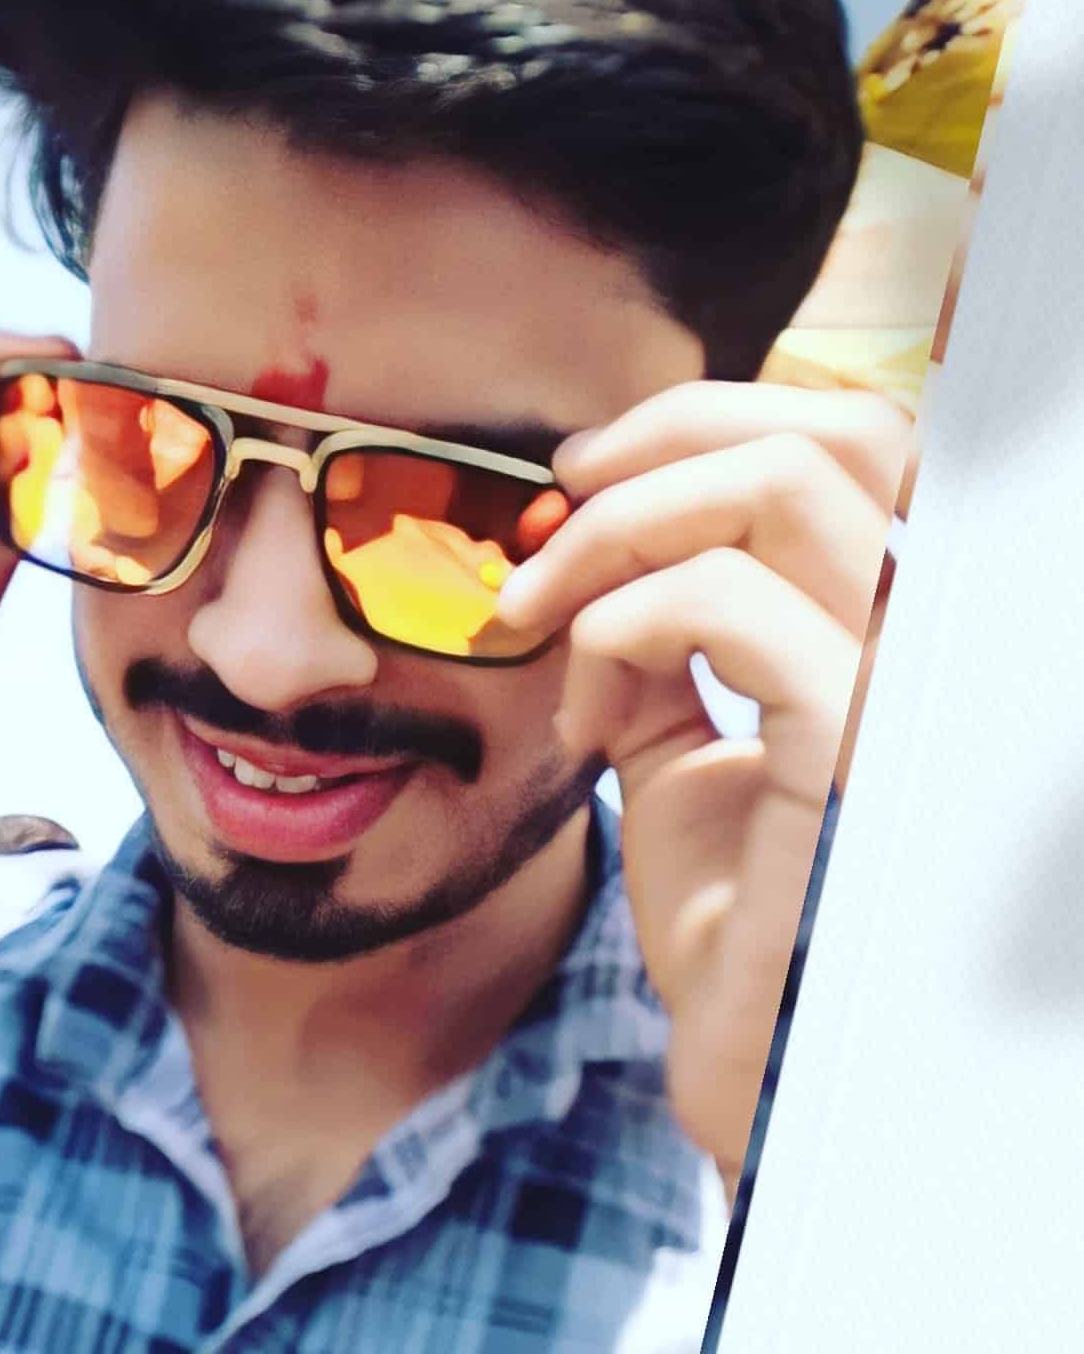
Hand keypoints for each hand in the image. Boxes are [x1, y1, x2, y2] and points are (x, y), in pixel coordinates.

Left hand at [495, 379, 915, 1187]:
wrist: (743, 1031)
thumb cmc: (720, 894)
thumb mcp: (675, 730)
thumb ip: (658, 629)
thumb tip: (593, 535)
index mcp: (882, 617)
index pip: (850, 440)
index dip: (705, 421)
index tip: (579, 477)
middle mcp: (920, 628)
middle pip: (836, 431)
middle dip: (663, 441)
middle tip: (552, 511)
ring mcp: (902, 675)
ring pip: (785, 486)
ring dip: (615, 531)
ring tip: (535, 611)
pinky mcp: (856, 734)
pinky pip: (723, 602)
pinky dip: (616, 630)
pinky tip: (585, 722)